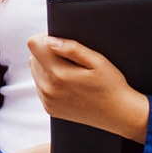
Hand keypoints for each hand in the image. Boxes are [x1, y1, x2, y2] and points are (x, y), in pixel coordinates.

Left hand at [27, 34, 148, 142]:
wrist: (118, 114)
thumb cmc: (111, 86)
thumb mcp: (97, 61)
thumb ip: (72, 48)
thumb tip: (50, 40)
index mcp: (58, 74)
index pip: (34, 45)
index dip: (46, 38)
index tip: (61, 42)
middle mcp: (48, 88)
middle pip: (33, 57)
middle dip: (47, 53)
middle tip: (71, 59)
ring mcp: (47, 100)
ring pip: (36, 71)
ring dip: (48, 67)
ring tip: (71, 72)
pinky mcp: (49, 108)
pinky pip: (41, 86)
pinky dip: (51, 81)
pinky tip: (69, 84)